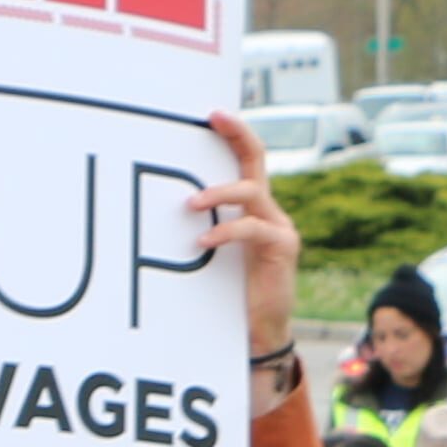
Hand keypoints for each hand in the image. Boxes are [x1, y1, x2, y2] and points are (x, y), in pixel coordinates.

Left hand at [192, 111, 300, 357]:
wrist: (258, 332)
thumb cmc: (230, 293)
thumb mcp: (213, 253)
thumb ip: (203, 227)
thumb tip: (165, 207)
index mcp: (253, 208)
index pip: (247, 159)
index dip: (234, 133)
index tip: (212, 113)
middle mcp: (269, 210)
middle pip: (256, 160)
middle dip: (236, 134)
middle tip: (212, 118)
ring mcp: (279, 227)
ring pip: (251, 192)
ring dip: (219, 194)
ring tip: (191, 205)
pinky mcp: (282, 248)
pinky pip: (252, 229)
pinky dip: (226, 232)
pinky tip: (204, 242)